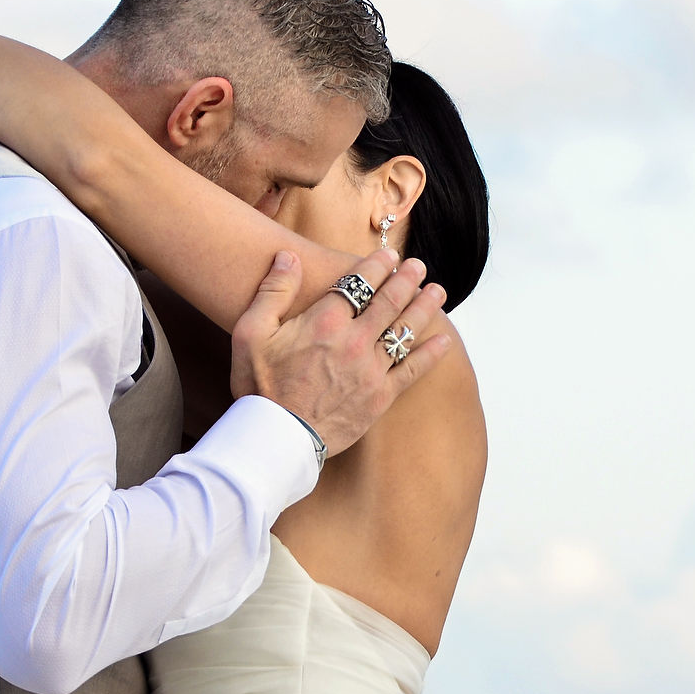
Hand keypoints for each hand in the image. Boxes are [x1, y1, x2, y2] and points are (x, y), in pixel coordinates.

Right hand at [231, 249, 451, 455]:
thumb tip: (289, 257)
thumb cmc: (260, 386)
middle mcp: (354, 341)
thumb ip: (273, 291)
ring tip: (437, 291)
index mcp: (324, 321)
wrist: (276, 438)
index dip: (377, 265)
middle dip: (407, 279)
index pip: (359, 283)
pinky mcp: (381, 396)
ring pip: (405, 330)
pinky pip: (412, 370)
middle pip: (389, 301)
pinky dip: (431, 354)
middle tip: (419, 266)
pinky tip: (444, 341)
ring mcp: (371, 369)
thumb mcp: (251, 333)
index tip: (389, 255)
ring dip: (424, 307)